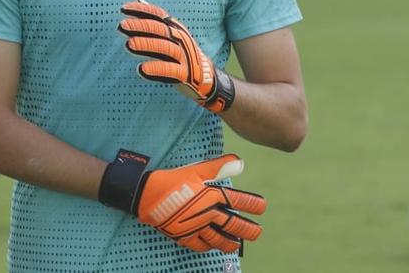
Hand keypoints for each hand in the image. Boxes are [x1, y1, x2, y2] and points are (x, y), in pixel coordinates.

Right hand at [99, 150, 265, 252]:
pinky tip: (212, 247)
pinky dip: (207, 247)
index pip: (237, 201)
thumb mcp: (197, 170)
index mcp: (211, 196)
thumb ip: (219, 167)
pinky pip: (199, 245)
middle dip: (246, 229)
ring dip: (229, 242)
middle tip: (257, 233)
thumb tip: (241, 162)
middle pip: (232, 225)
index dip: (252, 204)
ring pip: (217, 239)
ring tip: (237, 245)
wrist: (146, 195)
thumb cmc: (173, 180)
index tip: (262, 207)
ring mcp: (195, 227)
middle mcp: (206, 214)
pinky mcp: (183, 235)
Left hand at [118, 0, 234, 112]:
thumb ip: (154, 18)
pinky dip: (156, 69)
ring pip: (164, 48)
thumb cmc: (182, 52)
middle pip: (159, 30)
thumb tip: (138, 0)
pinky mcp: (184, 73)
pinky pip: (170, 70)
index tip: (123, 9)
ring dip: (146, 45)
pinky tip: (141, 69)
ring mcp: (183, 55)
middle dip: (140, 26)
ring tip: (129, 44)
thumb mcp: (171, 31)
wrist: (206, 75)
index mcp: (175, 28)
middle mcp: (180, 39)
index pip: (158, 14)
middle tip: (122, 26)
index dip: (141, 10)